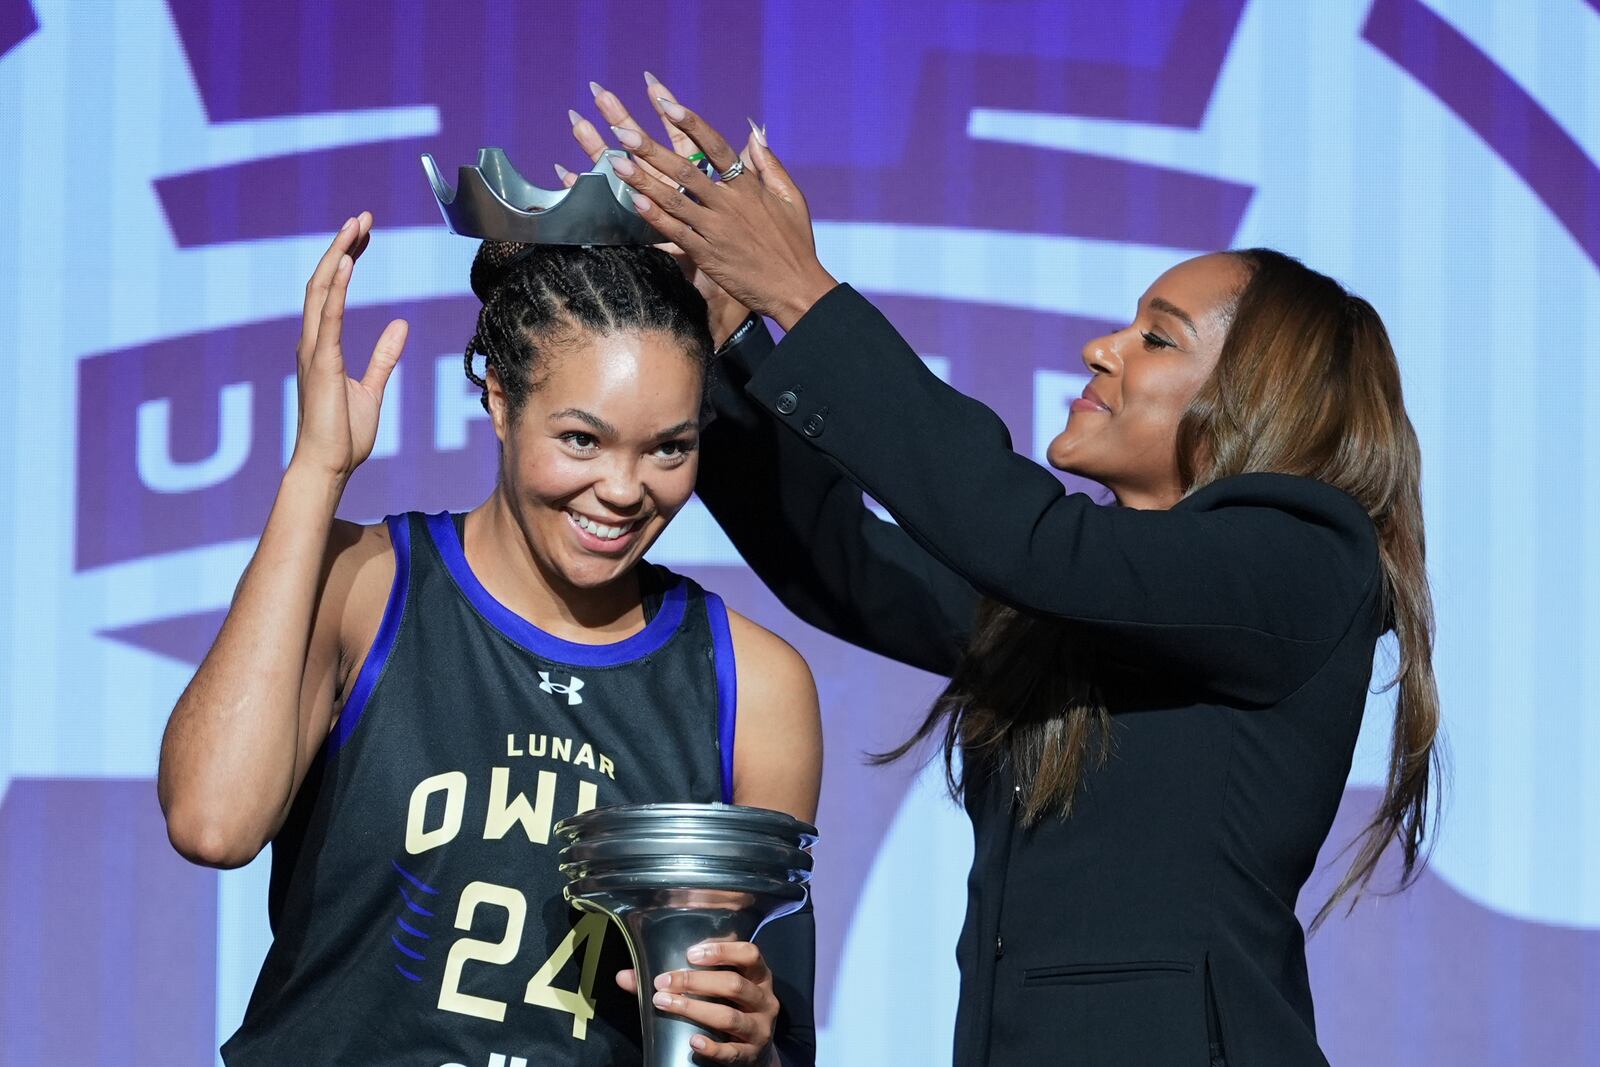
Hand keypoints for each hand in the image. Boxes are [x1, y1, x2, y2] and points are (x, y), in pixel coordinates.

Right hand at [290, 212, 407, 481]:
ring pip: (321, 291)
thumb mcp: (372, 389)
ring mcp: (314, 351)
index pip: (332, 291)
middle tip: (362, 218)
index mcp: (323, 347)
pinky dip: (336, 288)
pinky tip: (346, 262)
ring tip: (355, 226)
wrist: (328, 466)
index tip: (364, 235)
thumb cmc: (344, 435)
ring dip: (338, 255)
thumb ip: (383, 356)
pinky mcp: (321, 364)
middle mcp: (313, 342)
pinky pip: (328, 318)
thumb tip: (400, 326)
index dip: (347, 259)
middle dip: (342, 246)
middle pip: (324, 281)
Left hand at [571, 82, 836, 330]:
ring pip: (674, 198)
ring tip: (615, 161)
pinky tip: (635, 201)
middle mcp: (729, 204)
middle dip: (651, 148)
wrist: (795, 289)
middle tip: (622, 129)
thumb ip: (769, 165)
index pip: (716, 146)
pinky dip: (655, 217)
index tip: (665, 101)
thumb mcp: (791, 198)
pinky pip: (676, 232)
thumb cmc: (796, 244)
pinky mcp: (707, 255)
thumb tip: (753, 132)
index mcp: (749, 187)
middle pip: (685, 168)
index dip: (690, 122)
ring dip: (643, 179)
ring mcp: (716, 229)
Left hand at [616, 940, 781, 1064]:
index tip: (690, 953)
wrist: (754, 1051)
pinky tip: (693, 1041)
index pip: (749, 954)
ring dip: (695, 1009)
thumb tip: (624, 976)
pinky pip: (732, 1052)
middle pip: (734, 985)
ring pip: (730, 1017)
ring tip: (665, 1004)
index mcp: (759, 975)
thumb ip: (675, 980)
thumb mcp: (713, 989)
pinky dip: (712, 1047)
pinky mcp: (751, 1055)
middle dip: (696, 982)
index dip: (722, 951)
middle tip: (663, 982)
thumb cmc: (728, 1007)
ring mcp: (760, 1029)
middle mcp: (764, 1000)